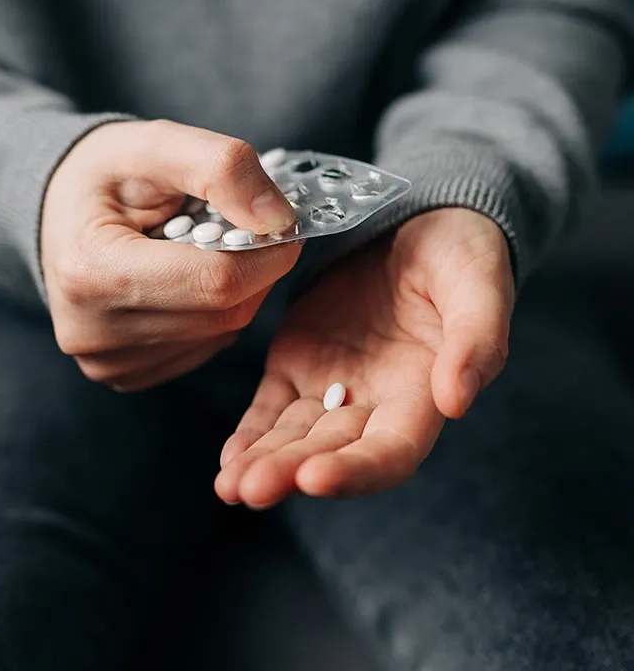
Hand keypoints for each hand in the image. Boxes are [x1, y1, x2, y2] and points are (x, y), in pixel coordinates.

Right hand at [41, 120, 299, 390]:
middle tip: (244, 229)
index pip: (216, 282)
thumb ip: (222, 168)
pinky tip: (188, 280)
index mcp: (93, 271)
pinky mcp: (126, 373)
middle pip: (224, 313)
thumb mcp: (156, 143)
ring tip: (203, 249)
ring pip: (221, 333)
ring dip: (235, 291)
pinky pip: (204, 347)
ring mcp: (110, 361)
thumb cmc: (105, 175)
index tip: (281, 224)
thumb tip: (279, 220)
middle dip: (254, 269)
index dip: (267, 252)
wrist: (59, 210)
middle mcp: (95, 332)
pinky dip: (214, 313)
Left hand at [215, 208, 513, 506]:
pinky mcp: (298, 361)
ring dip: (264, 463)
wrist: (417, 221)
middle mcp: (374, 402)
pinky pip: (271, 404)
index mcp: (422, 395)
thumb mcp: (479, 288)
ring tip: (230, 486)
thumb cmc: (460, 256)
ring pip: (295, 435)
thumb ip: (476, 342)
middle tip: (251, 489)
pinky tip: (229, 458)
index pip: (391, 451)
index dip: (357, 470)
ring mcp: (332, 385)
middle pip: (333, 451)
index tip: (315, 477)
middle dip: (293, 473)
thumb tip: (456, 402)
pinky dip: (251, 432)